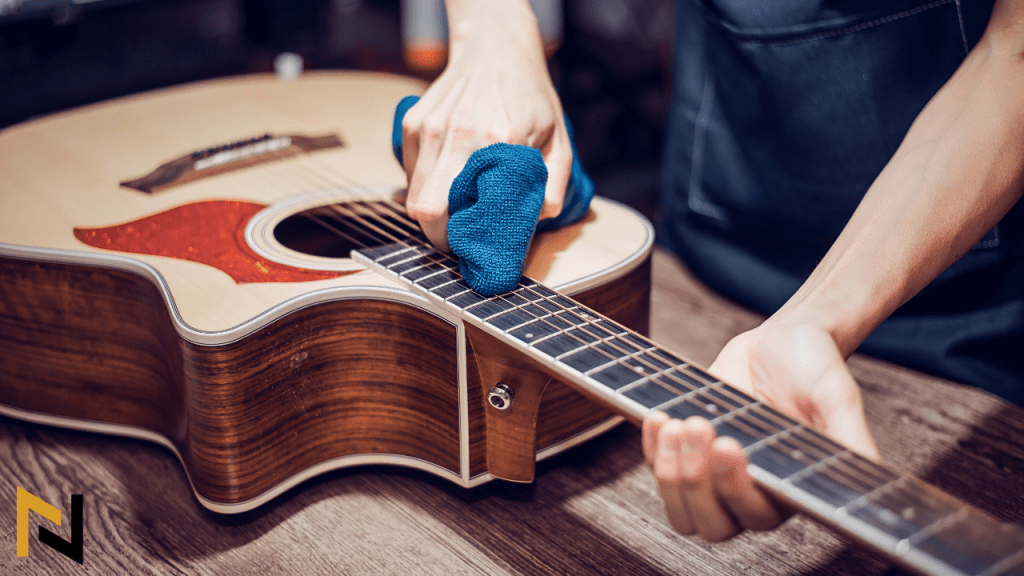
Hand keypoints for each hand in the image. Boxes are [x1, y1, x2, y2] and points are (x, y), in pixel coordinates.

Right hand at [399, 1, 571, 250]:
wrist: (496, 49)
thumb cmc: (529, 96)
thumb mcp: (559, 139)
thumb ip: (554, 184)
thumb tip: (539, 218)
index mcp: (499, 140)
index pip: (472, 210)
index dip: (470, 239)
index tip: (479, 251)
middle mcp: (459, 134)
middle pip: (429, 213)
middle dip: (442, 239)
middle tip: (461, 243)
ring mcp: (430, 129)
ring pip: (414, 199)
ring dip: (432, 217)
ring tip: (455, 216)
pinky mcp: (413, 125)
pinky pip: (411, 176)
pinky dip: (425, 189)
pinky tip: (447, 183)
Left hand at [641, 317, 878, 541]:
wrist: (782, 340)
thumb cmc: (815, 370)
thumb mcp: (837, 397)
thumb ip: (849, 436)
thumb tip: (868, 471)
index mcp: (788, 490)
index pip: (756, 518)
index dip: (735, 492)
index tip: (731, 447)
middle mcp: (749, 493)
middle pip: (711, 525)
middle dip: (696, 482)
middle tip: (701, 430)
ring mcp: (714, 476)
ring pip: (680, 509)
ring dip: (670, 470)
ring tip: (679, 423)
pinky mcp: (686, 453)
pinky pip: (657, 469)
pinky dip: (651, 448)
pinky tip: (660, 418)